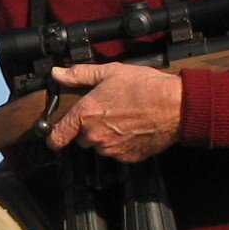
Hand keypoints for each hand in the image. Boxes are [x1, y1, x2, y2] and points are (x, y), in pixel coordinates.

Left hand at [44, 63, 181, 161]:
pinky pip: (117, 152)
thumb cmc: (144, 87)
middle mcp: (95, 136)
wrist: (175, 106)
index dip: (53, 137)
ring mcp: (112, 149)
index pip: (58, 137)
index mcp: (86, 115)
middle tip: (106, 112)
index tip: (54, 136)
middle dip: (89, 128)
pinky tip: (133, 128)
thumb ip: (79, 74)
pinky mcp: (128, 157)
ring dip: (106, 136)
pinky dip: (122, 144)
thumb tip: (57, 73)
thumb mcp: (110, 72)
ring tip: (123, 118)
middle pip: (81, 139)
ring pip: (100, 146)